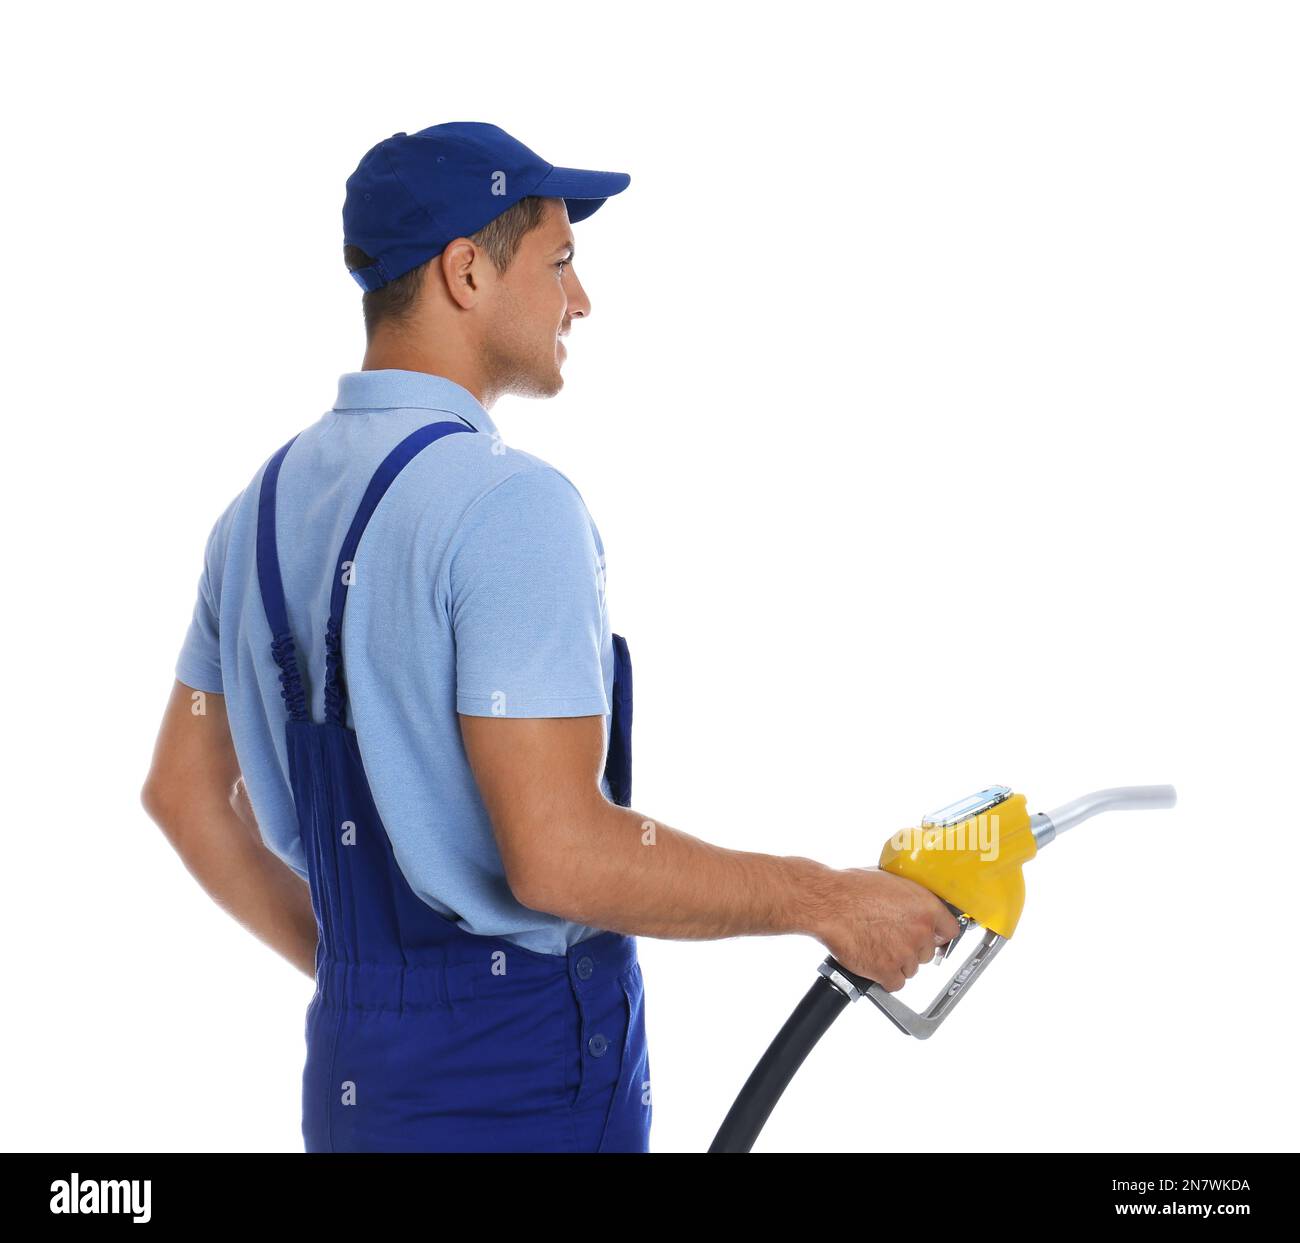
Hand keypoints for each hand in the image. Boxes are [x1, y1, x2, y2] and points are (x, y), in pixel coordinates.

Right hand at [815, 867, 961, 991]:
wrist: (829, 903)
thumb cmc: (852, 888)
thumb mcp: (891, 882)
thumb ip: (910, 899)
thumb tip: (915, 906)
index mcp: (926, 907)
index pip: (950, 931)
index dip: (938, 935)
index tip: (932, 937)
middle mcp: (921, 932)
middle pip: (927, 953)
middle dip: (911, 948)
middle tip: (890, 939)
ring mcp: (905, 953)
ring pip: (911, 969)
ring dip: (896, 963)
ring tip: (875, 947)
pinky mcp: (887, 971)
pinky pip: (895, 983)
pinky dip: (884, 977)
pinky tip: (872, 963)